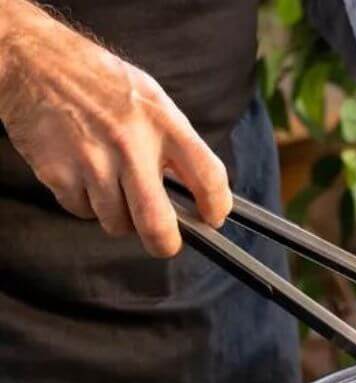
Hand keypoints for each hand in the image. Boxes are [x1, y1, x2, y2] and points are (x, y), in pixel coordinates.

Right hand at [0, 1, 230, 256]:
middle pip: (157, 224)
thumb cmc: (99, 81)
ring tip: (113, 187)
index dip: (217, 206)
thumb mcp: (151, 99)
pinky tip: (84, 176)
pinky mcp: (58, 173)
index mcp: (163, 122)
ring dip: (119, 217)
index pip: (208, 176)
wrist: (33, 60)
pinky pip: (82, 212)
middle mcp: (130, 145)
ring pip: (117, 223)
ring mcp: (92, 162)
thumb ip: (175, 142)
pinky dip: (86, 205)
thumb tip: (197, 190)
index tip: (213, 218)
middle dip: (165, 244)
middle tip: (165, 243)